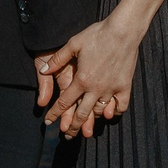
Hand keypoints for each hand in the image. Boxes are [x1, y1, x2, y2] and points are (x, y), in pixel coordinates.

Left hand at [39, 15, 142, 136]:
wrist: (122, 31)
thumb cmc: (97, 35)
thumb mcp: (74, 43)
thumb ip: (58, 59)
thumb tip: (43, 70)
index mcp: (81, 80)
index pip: (64, 102)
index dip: (55, 113)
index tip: (49, 122)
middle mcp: (95, 89)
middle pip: (82, 114)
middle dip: (72, 127)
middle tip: (67, 135)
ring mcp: (111, 89)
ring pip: (100, 112)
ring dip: (92, 122)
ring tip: (86, 129)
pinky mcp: (124, 87)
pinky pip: (120, 107)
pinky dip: (114, 112)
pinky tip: (109, 114)